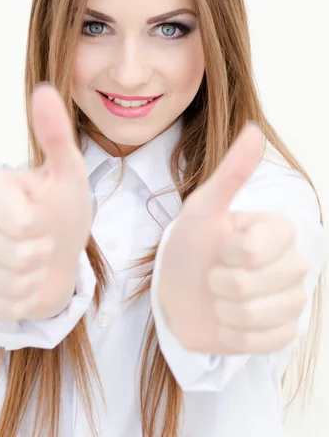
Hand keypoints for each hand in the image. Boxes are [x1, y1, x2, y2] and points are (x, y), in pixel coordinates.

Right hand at [0, 83, 91, 321]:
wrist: (56, 252)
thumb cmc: (62, 210)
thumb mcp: (68, 174)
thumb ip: (56, 136)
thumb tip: (44, 89)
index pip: (22, 223)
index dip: (43, 227)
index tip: (43, 216)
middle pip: (18, 257)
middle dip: (42, 255)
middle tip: (42, 242)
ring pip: (10, 285)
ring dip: (35, 279)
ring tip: (34, 262)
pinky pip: (0, 307)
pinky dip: (22, 300)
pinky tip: (22, 282)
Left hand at [158, 122, 308, 353]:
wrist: (179, 291)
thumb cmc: (191, 245)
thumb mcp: (203, 208)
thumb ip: (231, 173)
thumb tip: (253, 131)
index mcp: (279, 231)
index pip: (255, 249)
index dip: (227, 252)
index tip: (219, 246)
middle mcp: (294, 263)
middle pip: (253, 284)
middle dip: (219, 281)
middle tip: (214, 274)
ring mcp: (292, 300)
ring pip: (257, 315)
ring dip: (224, 309)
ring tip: (219, 296)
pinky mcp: (284, 333)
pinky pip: (261, 342)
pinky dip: (233, 334)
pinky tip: (228, 319)